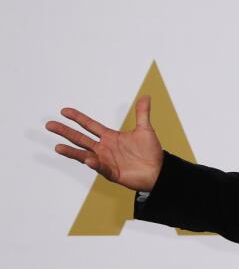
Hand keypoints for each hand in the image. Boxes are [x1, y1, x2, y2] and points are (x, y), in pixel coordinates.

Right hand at [45, 95, 163, 191]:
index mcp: (110, 137)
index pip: (90, 125)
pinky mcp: (112, 172)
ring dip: (71, 151)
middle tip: (50, 125)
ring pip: (84, 154)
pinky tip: (88, 160)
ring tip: (58, 147)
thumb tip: (145, 96)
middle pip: (81, 138)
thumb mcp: (145, 130)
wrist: (158, 170)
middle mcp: (104, 148)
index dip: (77, 118)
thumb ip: (142, 113)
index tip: (64, 111)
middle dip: (65, 132)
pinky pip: (101, 168)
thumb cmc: (150, 151)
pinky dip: (95, 164)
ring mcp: (106, 161)